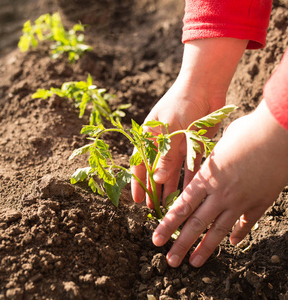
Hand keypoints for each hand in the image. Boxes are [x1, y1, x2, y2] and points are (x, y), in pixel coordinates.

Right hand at [131, 38, 247, 206]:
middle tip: (154, 208)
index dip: (138, 182)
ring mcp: (178, 145)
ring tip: (171, 206)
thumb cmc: (181, 102)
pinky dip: (190, 178)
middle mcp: (163, 143)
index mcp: (150, 136)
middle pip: (156, 171)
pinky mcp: (194, 146)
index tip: (137, 199)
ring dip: (172, 188)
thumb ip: (165, 154)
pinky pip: (191, 166)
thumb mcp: (170, 128)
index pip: (139, 163)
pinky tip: (190, 192)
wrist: (205, 86)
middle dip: (155, 190)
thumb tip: (158, 179)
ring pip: (174, 172)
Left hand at [152, 99, 287, 267]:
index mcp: (207, 178)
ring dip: (205, 248)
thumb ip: (207, 164)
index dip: (167, 225)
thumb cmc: (245, 133)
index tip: (156, 239)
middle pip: (197, 224)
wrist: (277, 133)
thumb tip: (203, 170)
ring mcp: (241, 201)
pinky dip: (239, 235)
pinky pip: (247, 224)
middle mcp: (221, 194)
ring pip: (219, 230)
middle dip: (181, 244)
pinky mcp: (260, 202)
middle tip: (169, 261)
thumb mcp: (217, 147)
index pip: (181, 207)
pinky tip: (232, 244)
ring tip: (194, 263)